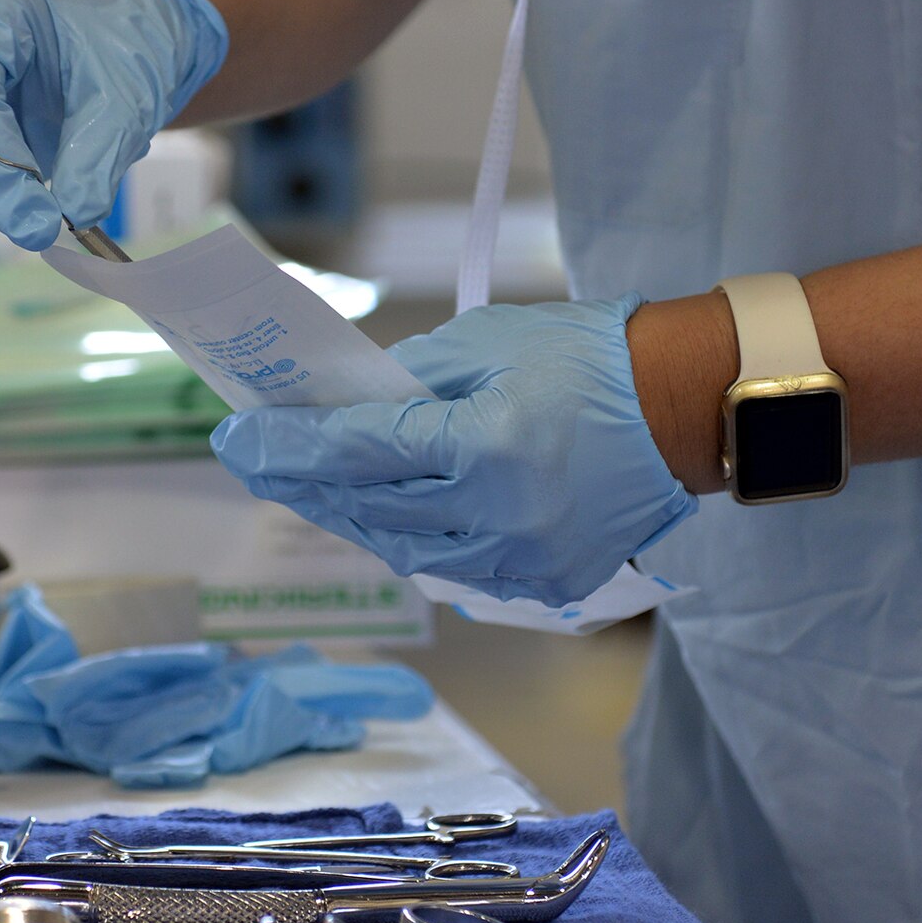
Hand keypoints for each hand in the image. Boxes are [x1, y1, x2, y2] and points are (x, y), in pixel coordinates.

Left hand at [210, 295, 697, 605]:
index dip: (286, 448)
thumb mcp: (487, 342)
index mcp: (481, 446)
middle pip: (367, 507)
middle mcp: (496, 514)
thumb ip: (410, 380)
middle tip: (258, 461)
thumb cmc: (588, 358)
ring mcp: (522, 557)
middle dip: (304, 484)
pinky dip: (414, 541)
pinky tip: (387, 515)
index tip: (236, 438)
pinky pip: (455, 569)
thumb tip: (341, 405)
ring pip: (405, 550)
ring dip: (353, 518)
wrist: (685, 408)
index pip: (355, 452)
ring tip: (314, 488)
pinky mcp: (544, 580)